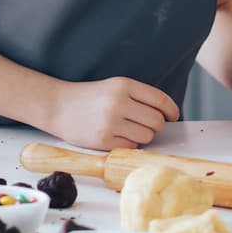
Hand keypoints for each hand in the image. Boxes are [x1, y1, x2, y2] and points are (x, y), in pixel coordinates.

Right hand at [46, 77, 180, 149]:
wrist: (58, 106)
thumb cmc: (89, 97)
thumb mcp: (114, 87)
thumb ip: (138, 97)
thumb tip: (165, 116)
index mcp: (124, 85)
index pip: (160, 100)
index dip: (171, 110)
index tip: (173, 116)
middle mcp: (118, 103)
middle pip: (156, 121)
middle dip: (155, 125)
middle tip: (145, 124)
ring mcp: (111, 122)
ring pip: (146, 136)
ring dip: (142, 136)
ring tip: (129, 130)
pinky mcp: (103, 140)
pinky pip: (131, 147)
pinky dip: (129, 145)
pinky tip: (117, 137)